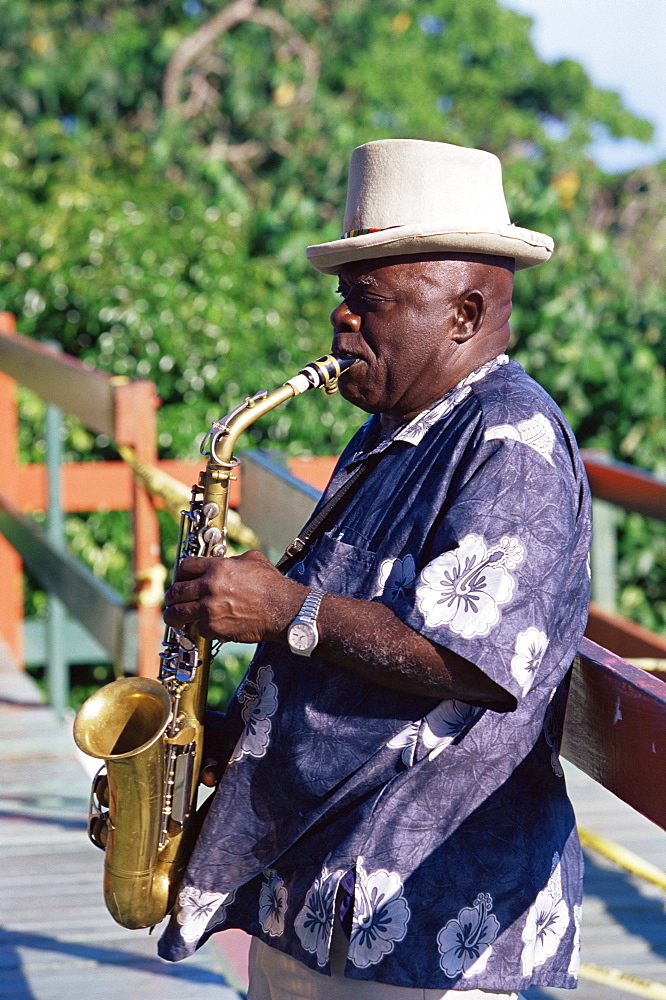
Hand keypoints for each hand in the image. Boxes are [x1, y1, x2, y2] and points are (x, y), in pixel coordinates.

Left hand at [162, 549, 305, 643]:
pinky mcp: (214, 628)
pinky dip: (200, 629)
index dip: (179, 573)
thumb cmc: (273, 585)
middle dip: (171, 596)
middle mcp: (209, 587)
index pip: (184, 567)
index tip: (180, 579)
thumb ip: (233, 560)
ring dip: (173, 616)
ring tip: (174, 618)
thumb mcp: (253, 560)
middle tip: (172, 600)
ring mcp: (209, 609)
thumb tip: (225, 562)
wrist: (283, 610)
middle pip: (176, 591)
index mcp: (217, 568)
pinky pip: (197, 629)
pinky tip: (206, 627)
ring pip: (177, 613)